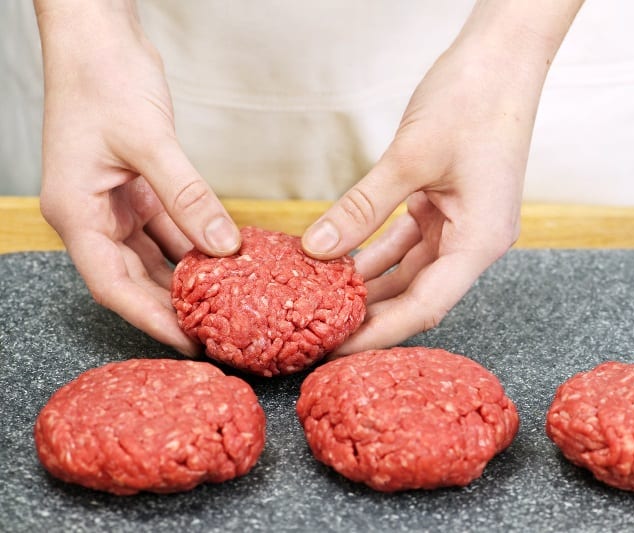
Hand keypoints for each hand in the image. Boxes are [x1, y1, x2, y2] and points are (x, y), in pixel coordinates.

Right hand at [35, 0, 239, 355]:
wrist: (98, 36)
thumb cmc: (103, 77)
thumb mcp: (149, 140)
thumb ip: (188, 196)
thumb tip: (224, 247)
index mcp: (76, 212)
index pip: (113, 284)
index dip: (151, 318)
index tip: (189, 343)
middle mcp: (92, 214)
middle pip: (134, 278)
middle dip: (173, 308)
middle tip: (216, 334)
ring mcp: (115, 203)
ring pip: (153, 256)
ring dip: (187, 279)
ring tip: (225, 307)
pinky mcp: (138, 188)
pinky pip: (169, 228)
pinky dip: (194, 244)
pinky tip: (224, 260)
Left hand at [302, 1, 581, 353]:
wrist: (503, 57)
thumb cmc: (474, 98)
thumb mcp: (410, 156)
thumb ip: (363, 207)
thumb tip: (318, 248)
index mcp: (481, 240)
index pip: (426, 306)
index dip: (381, 334)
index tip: (339, 352)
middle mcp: (476, 240)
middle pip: (419, 295)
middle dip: (372, 317)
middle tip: (322, 335)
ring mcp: (464, 224)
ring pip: (411, 272)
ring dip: (371, 286)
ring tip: (326, 305)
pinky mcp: (449, 206)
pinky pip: (408, 242)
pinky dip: (376, 253)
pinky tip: (343, 263)